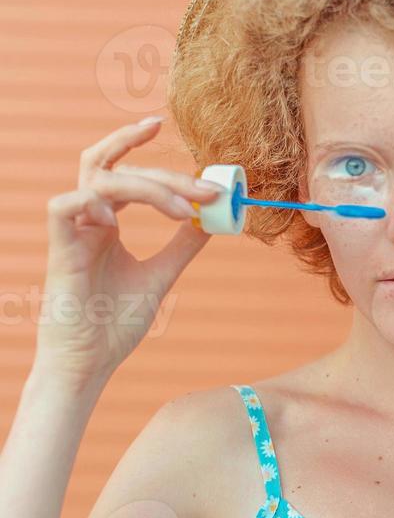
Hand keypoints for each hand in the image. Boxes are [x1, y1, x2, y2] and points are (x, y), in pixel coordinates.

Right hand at [35, 117, 224, 389]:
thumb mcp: (160, 275)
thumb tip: (210, 219)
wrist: (90, 363)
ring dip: (147, 188)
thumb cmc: (114, 325)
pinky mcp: (59, 252)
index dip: (150, 154)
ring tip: (184, 211)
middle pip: (118, 169)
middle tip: (206, 188)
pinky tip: (121, 217)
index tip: (190, 155)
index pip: (125, 171)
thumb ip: (182, 246)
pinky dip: (92, 201)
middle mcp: (88, 221)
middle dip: (166, 173)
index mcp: (107, 223)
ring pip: (99, 180)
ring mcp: (72, 233)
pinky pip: (63, 207)